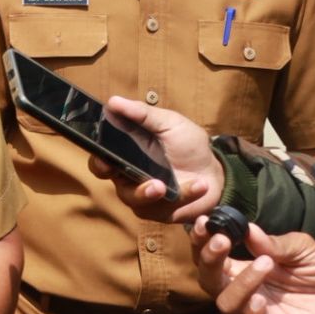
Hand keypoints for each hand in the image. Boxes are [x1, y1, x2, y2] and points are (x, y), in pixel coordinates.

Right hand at [87, 98, 222, 221]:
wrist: (215, 170)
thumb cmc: (188, 145)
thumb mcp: (169, 123)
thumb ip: (142, 114)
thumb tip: (113, 101)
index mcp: (125, 155)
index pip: (101, 162)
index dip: (99, 163)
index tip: (106, 162)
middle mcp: (129, 178)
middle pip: (119, 189)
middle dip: (133, 188)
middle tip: (153, 184)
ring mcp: (145, 198)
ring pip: (137, 201)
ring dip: (152, 194)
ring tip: (170, 186)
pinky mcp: (162, 212)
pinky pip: (164, 210)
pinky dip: (183, 197)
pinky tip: (198, 186)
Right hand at [192, 218, 314, 313]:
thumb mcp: (305, 249)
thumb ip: (278, 243)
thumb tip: (249, 229)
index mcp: (244, 268)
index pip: (212, 256)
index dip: (201, 240)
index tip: (203, 222)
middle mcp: (243, 292)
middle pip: (209, 279)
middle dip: (210, 259)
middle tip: (222, 240)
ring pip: (226, 304)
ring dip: (239, 284)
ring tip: (264, 264)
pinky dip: (251, 313)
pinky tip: (262, 300)